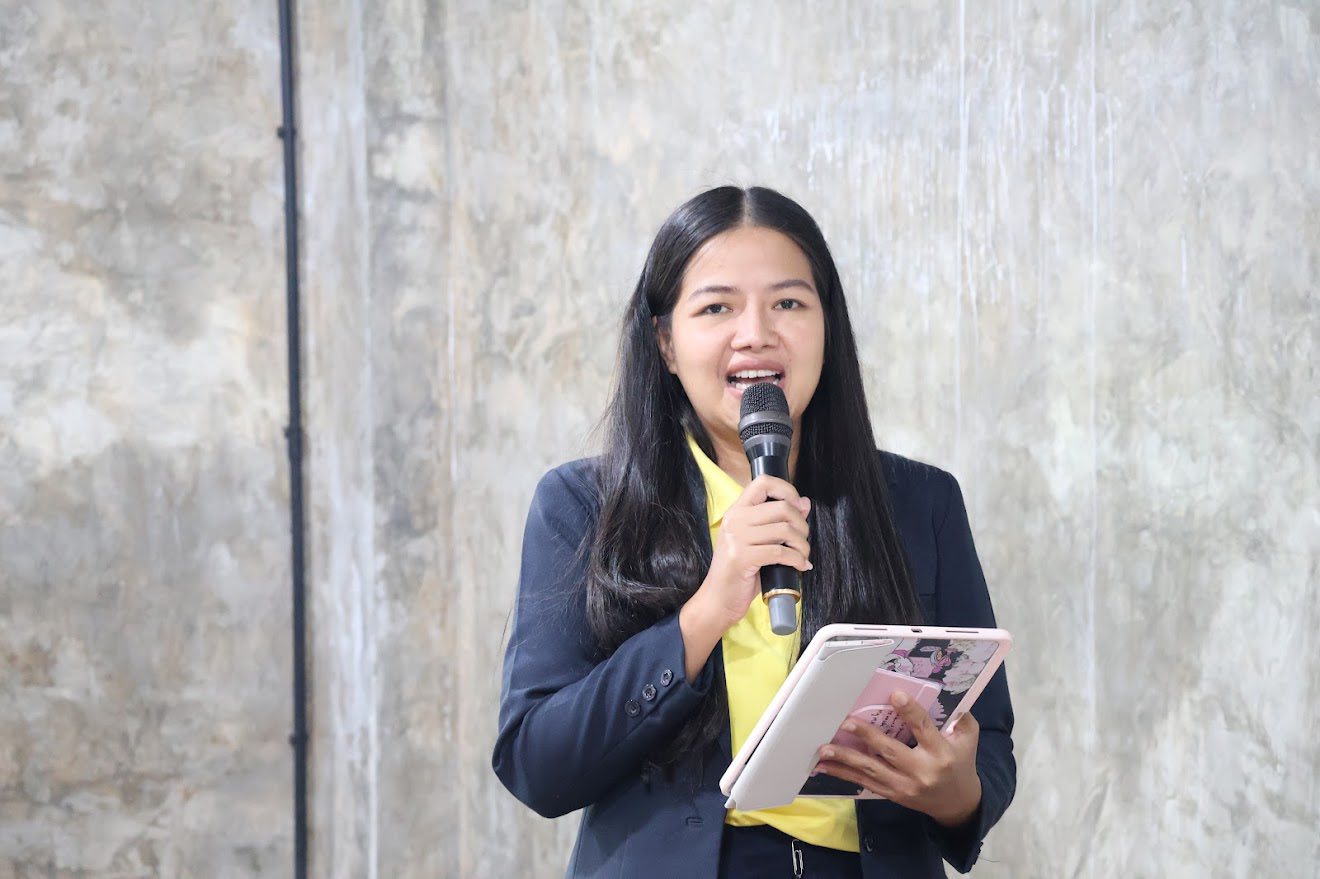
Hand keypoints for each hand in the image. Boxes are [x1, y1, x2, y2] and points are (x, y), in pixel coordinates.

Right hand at [693, 474, 811, 630]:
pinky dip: (797, 560)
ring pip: (785, 530)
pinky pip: (780, 552)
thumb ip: (778, 521)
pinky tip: (799, 567)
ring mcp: (736, 538)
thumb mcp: (757, 541)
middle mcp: (735, 520)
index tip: (798, 507)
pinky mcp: (742, 558)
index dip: (787, 490)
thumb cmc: (739, 571)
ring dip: (802, 545)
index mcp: (737, 511)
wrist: (717, 600)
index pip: (763, 482)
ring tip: (802, 556)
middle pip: (782, 507)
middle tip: (802, 541)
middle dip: (802, 525)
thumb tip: (805, 503)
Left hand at [812, 691, 982, 827]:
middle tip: (846, 722)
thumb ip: (962, 720)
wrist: (957, 803)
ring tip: (824, 749)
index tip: (895, 695)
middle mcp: (921, 771)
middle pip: (891, 751)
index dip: (910, 712)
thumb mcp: (968, 740)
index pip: (924, 729)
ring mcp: (904, 786)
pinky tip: (823, 767)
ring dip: (845, 759)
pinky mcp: (892, 794)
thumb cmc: (960, 763)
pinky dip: (843, 775)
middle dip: (867, 736)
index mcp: (941, 753)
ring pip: (871, 770)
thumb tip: (951, 698)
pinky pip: (864, 783)